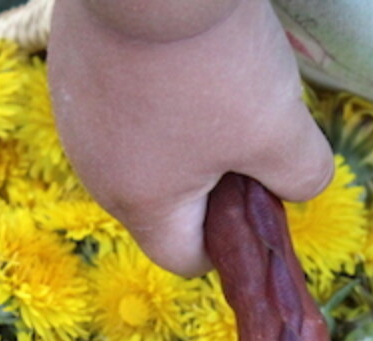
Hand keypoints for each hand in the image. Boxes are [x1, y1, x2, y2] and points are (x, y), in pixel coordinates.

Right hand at [47, 0, 334, 276]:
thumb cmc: (214, 62)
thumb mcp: (279, 130)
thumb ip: (299, 176)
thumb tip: (298, 186)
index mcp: (140, 202)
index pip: (183, 257)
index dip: (229, 241)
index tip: (258, 195)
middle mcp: (95, 168)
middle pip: (163, 201)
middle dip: (210, 180)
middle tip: (247, 128)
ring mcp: (75, 113)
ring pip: (142, 146)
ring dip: (183, 130)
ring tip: (216, 80)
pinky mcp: (72, 64)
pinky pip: (123, 98)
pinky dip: (155, 87)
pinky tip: (182, 50)